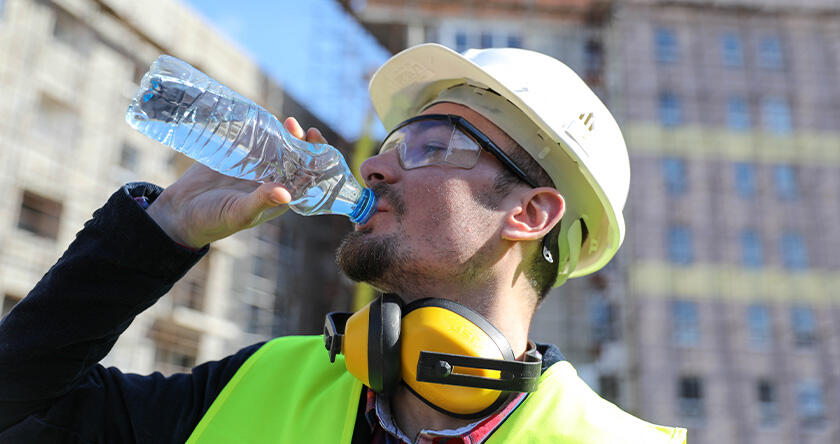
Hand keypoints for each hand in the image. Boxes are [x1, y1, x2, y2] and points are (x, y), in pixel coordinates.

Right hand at [147, 117, 328, 247]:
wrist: (180, 212)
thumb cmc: (213, 221)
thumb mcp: (239, 213)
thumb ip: (261, 202)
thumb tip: (286, 194)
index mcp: (279, 198)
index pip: (306, 178)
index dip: (316, 162)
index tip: (316, 148)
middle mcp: (271, 181)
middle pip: (295, 158)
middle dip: (302, 143)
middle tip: (298, 128)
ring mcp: (255, 167)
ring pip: (278, 147)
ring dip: (285, 135)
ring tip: (287, 122)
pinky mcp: (238, 156)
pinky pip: (256, 141)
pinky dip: (263, 131)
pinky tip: (265, 119)